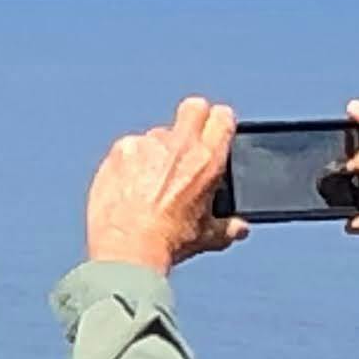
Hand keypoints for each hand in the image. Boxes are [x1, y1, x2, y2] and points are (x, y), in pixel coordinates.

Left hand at [82, 98, 249, 274]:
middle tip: (187, 144)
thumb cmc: (168, 242)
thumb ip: (228, 228)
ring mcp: (147, 145)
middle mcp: (179, 145)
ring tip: (151, 182)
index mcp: (207, 160)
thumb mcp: (207, 237)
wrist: (127, 250)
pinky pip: (129, 148)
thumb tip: (239, 228)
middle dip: (194, 119)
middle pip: (194, 107)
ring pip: (158, 133)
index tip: (215, 134)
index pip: (223, 117)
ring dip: (158, 150)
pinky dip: (130, 162)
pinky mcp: (119, 151)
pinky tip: (128, 185)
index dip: (220, 124)